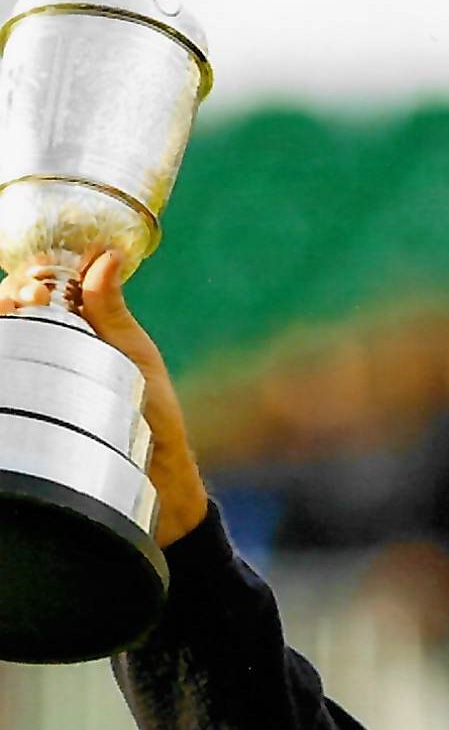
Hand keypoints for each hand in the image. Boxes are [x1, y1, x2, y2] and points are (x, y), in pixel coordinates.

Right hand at [0, 253, 207, 546]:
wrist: (153, 474)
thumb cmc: (149, 415)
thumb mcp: (133, 354)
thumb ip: (111, 309)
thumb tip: (108, 255)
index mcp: (72, 330)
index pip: (34, 288)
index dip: (33, 274)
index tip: (47, 277)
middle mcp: (45, 349)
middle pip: (10, 307)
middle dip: (15, 289)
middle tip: (36, 296)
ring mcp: (32, 377)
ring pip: (5, 335)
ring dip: (5, 311)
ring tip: (21, 308)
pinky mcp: (23, 406)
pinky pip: (6, 370)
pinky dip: (5, 346)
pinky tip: (9, 333)